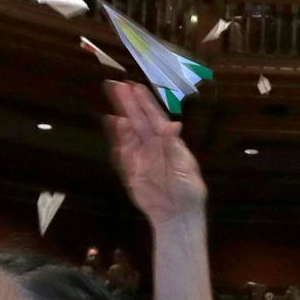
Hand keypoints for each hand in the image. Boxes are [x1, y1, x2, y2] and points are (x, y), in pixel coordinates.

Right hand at [102, 81, 206, 223]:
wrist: (177, 215)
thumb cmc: (188, 190)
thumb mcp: (185, 168)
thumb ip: (175, 147)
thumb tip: (174, 125)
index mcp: (169, 141)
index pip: (155, 117)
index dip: (145, 102)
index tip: (135, 87)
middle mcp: (153, 145)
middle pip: (138, 120)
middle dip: (128, 103)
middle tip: (115, 85)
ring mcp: (141, 156)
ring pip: (128, 132)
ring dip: (121, 116)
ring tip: (113, 100)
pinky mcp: (131, 170)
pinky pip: (122, 151)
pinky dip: (117, 138)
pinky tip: (112, 124)